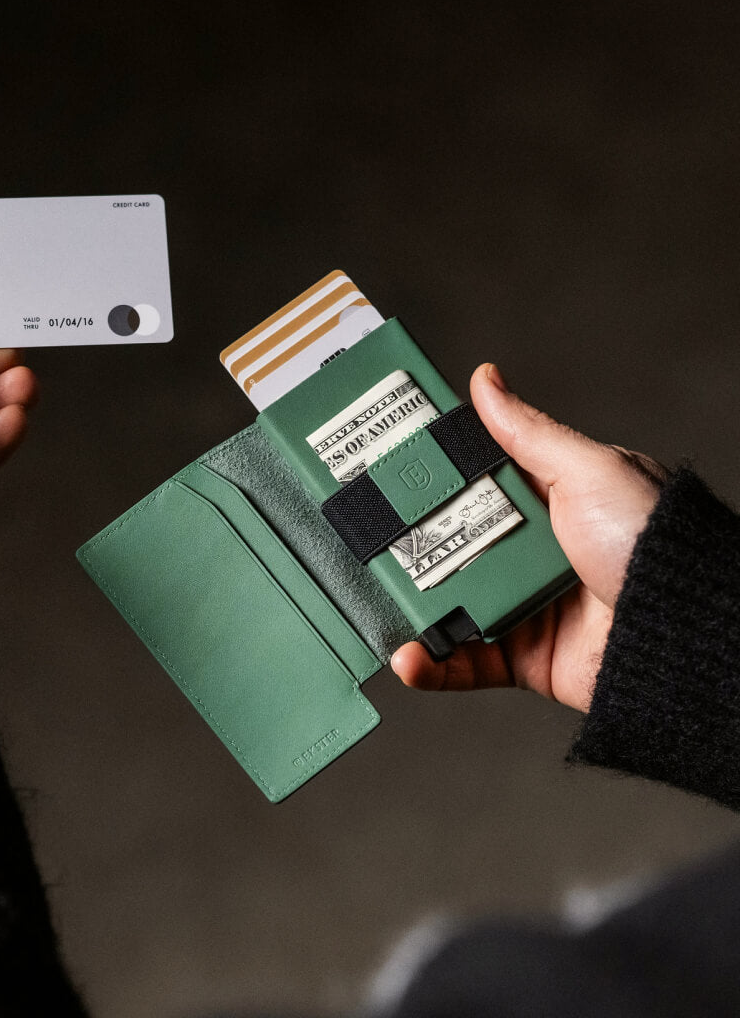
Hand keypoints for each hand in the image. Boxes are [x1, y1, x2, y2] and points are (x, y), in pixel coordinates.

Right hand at [390, 364, 666, 712]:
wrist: (683, 634)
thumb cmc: (652, 544)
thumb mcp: (587, 471)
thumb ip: (527, 433)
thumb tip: (487, 381)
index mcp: (546, 501)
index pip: (471, 484)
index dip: (428, 478)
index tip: (384, 471)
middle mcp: (530, 552)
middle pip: (449, 545)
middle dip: (405, 546)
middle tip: (363, 540)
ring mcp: (522, 605)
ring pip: (448, 606)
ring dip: (409, 610)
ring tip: (377, 604)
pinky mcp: (521, 658)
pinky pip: (464, 663)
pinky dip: (430, 665)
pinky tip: (407, 656)